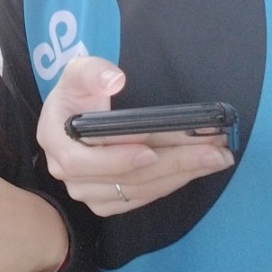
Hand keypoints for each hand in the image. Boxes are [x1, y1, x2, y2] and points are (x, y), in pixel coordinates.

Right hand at [37, 56, 234, 216]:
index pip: (79, 160)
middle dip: (171, 164)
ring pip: (137, 190)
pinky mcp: (108, 200)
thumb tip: (114, 79)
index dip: (115, 159)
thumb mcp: (79, 71)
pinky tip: (199, 167)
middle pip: (120, 179)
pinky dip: (173, 182)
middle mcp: (67, 173)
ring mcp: (88, 191)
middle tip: (211, 151)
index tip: (149, 149)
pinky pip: (143, 197)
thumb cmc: (79, 91)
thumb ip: (93, 71)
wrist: (79, 113)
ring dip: (180, 175)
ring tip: (216, 156)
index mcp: (55, 140)